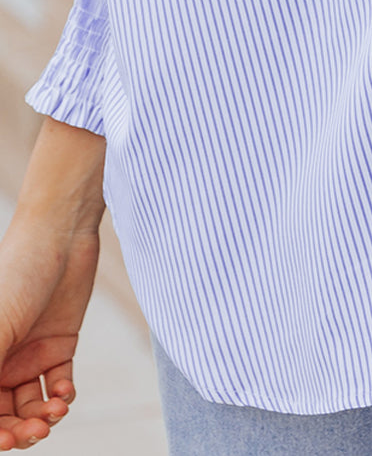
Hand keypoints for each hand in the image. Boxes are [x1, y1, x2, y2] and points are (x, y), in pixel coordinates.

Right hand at [0, 213, 100, 449]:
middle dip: (18, 429)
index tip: (6, 441)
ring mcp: (28, 354)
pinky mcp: (58, 345)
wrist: (61, 236)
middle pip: (3, 414)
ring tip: (57, 410)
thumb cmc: (17, 273)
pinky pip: (57, 385)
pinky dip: (61, 396)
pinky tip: (65, 392)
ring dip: (43, 416)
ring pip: (31, 405)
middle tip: (37, 431)